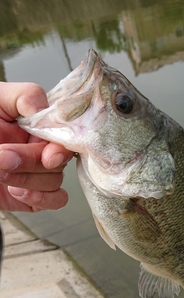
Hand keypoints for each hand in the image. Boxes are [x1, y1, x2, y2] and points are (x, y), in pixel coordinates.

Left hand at [0, 82, 72, 211]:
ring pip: (55, 182)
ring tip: (0, 172)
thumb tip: (47, 112)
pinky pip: (55, 201)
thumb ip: (25, 96)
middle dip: (30, 162)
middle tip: (2, 158)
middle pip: (58, 162)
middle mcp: (41, 148)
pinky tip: (17, 191)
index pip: (63, 137)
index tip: (48, 155)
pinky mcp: (33, 196)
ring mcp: (39, 173)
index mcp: (38, 125)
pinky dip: (40, 199)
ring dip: (27, 179)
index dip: (60, 148)